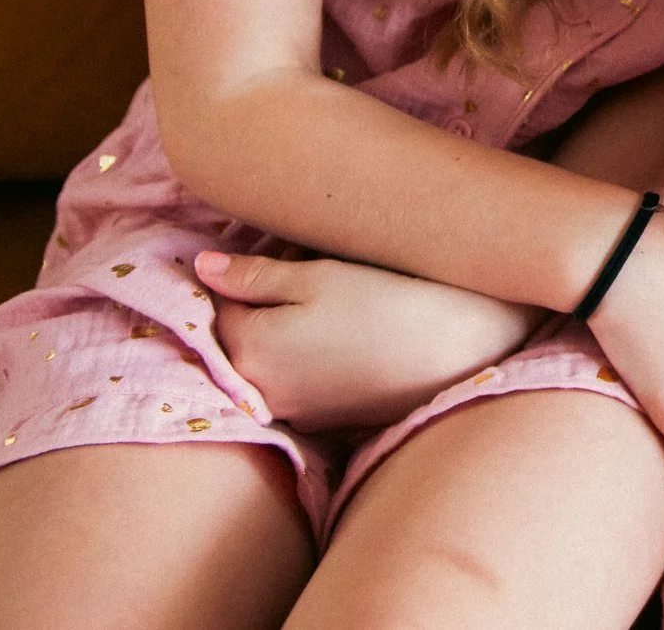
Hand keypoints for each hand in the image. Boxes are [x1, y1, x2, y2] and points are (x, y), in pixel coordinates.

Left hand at [195, 250, 540, 430]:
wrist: (460, 352)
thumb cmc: (387, 305)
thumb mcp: (317, 277)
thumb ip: (253, 275)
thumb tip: (203, 268)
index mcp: (248, 350)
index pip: (220, 301)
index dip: (249, 266)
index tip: (287, 246)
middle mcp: (260, 390)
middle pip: (243, 331)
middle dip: (264, 295)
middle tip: (312, 261)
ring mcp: (295, 409)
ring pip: (271, 353)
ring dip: (287, 323)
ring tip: (336, 290)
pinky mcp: (327, 417)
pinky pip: (298, 375)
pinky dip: (310, 350)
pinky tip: (348, 326)